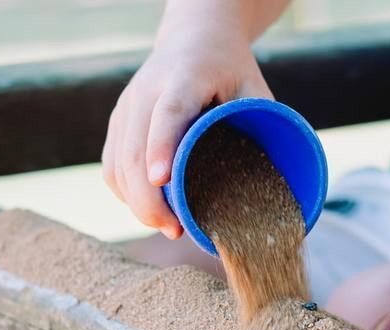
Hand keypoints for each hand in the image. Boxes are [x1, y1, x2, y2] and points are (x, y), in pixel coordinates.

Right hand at [101, 27, 272, 239]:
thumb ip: (262, 127)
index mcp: (184, 77)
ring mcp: (126, 107)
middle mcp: (146, 91)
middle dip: (148, 198)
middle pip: (134, 149)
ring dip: (136, 202)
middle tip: (174, 229)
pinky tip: (147, 210)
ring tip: (166, 226)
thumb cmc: (230, 70)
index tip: (162, 180)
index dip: (162, 147)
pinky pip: (112, 166)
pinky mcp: (117, 123)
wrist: (192, 39)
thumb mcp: (254, 88)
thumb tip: (277, 186)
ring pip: (118, 163)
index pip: (167, 114)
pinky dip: (126, 193)